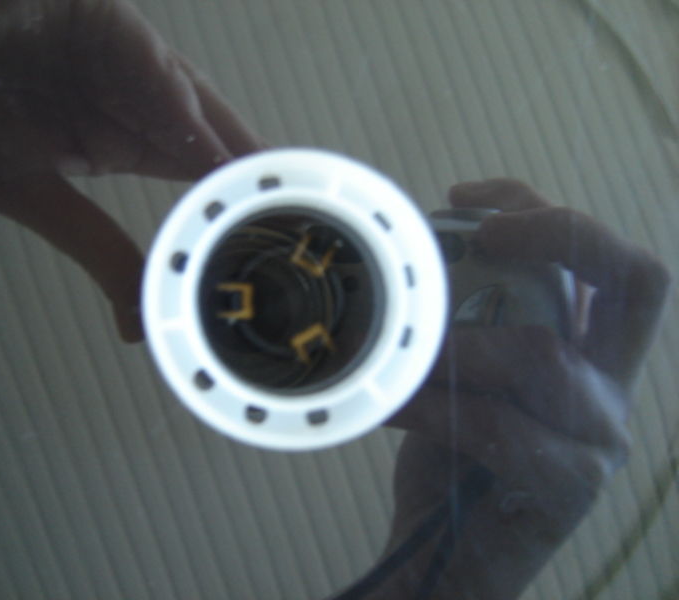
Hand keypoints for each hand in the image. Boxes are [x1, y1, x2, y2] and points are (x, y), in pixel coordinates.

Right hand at [0, 0, 262, 340]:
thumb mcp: (36, 197)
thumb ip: (98, 251)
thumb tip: (134, 330)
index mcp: (127, 140)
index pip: (205, 171)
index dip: (248, 195)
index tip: (294, 232)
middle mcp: (137, 101)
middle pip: (216, 136)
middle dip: (260, 171)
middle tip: (312, 209)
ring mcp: (126, 60)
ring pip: (196, 102)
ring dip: (233, 143)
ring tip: (283, 186)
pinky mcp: (105, 25)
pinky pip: (148, 66)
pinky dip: (177, 106)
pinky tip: (211, 146)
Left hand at [376, 180, 669, 598]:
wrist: (446, 553)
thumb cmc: (451, 450)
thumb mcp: (461, 366)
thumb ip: (462, 312)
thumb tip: (414, 243)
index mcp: (593, 347)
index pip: (604, 256)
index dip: (541, 207)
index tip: (462, 197)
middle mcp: (611, 384)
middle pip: (636, 277)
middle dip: (556, 232)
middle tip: (481, 234)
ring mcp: (598, 437)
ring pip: (543, 354)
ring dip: (454, 344)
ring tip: (400, 353)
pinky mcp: (569, 487)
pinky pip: (497, 424)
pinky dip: (430, 405)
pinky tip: (388, 405)